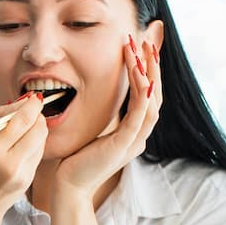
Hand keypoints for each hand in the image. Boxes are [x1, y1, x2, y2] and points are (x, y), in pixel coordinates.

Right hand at [0, 93, 47, 220]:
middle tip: (32, 110)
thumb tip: (23, 100)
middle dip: (38, 116)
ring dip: (37, 128)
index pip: (22, 121)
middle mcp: (10, 163)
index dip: (32, 106)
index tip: (34, 98)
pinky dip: (35, 143)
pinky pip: (39, 153)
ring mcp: (22, 173)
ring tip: (24, 128)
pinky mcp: (29, 179)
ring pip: (41, 140)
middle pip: (37, 129)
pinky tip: (23, 144)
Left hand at [53, 36, 161, 200]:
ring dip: (148, 73)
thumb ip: (106, 116)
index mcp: (134, 131)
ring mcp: (134, 141)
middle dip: (153, 64)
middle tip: (147, 38)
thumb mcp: (95, 131)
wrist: (69, 186)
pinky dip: (144, 96)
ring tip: (142, 49)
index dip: (149, 69)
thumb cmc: (77, 159)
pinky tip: (144, 77)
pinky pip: (139, 116)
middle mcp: (139, 135)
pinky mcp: (124, 145)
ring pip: (152, 102)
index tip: (144, 44)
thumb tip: (104, 96)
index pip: (149, 94)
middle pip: (156, 94)